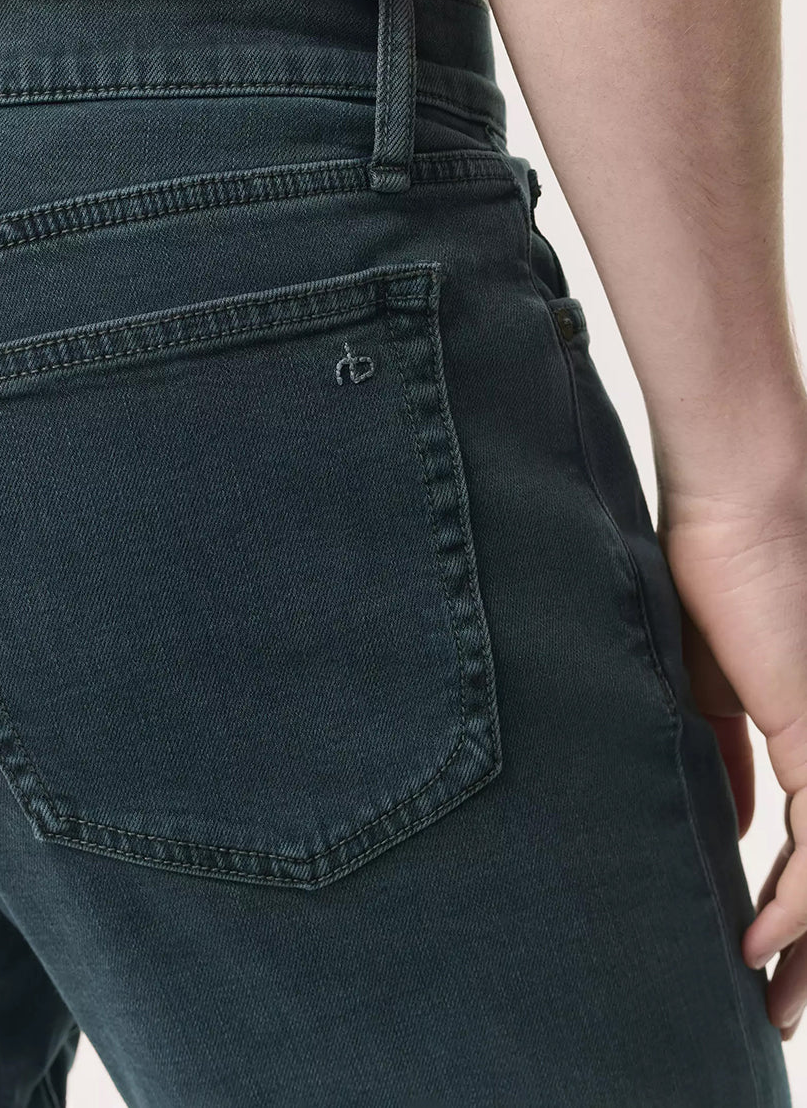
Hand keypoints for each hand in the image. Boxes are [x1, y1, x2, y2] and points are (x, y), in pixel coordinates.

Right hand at [657, 463, 806, 1039]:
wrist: (741, 494)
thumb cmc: (716, 567)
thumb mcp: (707, 679)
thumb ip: (729, 754)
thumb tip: (736, 826)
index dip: (793, 913)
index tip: (755, 955)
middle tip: (778, 1011)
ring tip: (774, 1002)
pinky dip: (798, 901)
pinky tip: (762, 938)